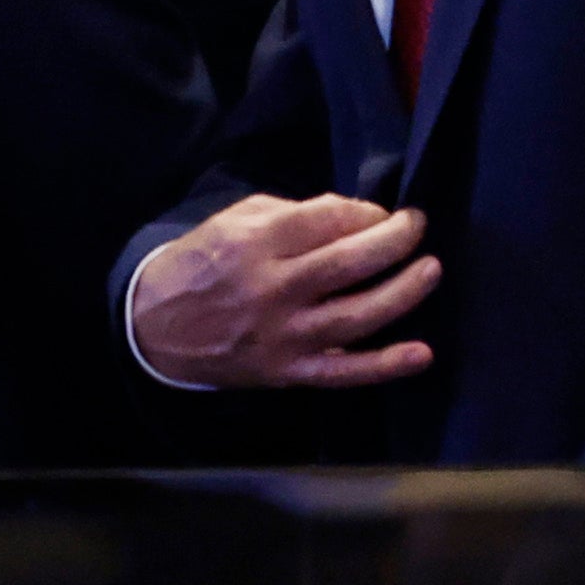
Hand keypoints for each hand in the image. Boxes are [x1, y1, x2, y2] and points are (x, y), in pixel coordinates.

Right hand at [130, 193, 438, 389]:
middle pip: (348, 263)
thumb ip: (291, 214)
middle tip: (417, 226)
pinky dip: (385, 365)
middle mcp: (269, 288)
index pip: (326, 220)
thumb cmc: (201, 265)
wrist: (154, 327)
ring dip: (403, 291)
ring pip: (357, 315)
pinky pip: (343, 372)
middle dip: (395, 240)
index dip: (365, 212)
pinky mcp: (287, 372)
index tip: (379, 213)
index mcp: (252, 244)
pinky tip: (420, 353)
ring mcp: (282, 335)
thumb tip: (353, 216)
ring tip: (430, 269)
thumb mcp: (231, 222)